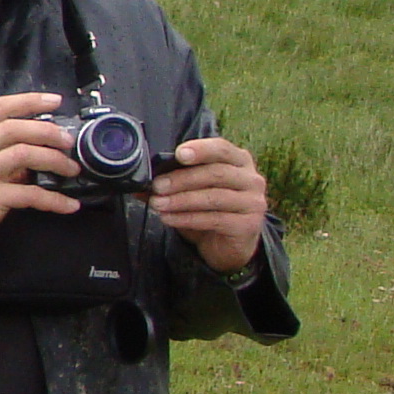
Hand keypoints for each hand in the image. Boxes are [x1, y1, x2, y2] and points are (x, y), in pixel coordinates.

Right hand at [0, 91, 83, 266]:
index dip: (29, 101)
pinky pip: (29, 194)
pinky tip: (69, 204)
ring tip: (71, 169)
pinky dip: (54, 199)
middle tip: (68, 141)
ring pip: (23, 154)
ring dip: (55, 160)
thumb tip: (35, 153)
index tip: (55, 101)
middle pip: (14, 128)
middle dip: (48, 132)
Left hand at [153, 134, 269, 273]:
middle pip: (216, 173)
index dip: (201, 149)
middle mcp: (251, 179)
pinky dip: (187, 218)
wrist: (228, 244)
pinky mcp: (248, 225)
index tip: (179, 154)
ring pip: (214, 197)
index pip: (222, 149)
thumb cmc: (210, 210)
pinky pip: (214, 219)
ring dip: (181, 200)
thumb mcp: (191, 191)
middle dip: (181, 179)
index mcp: (239, 161)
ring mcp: (253, 202)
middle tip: (157, 186)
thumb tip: (139, 183)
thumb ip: (170, 183)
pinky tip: (168, 218)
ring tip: (157, 204)